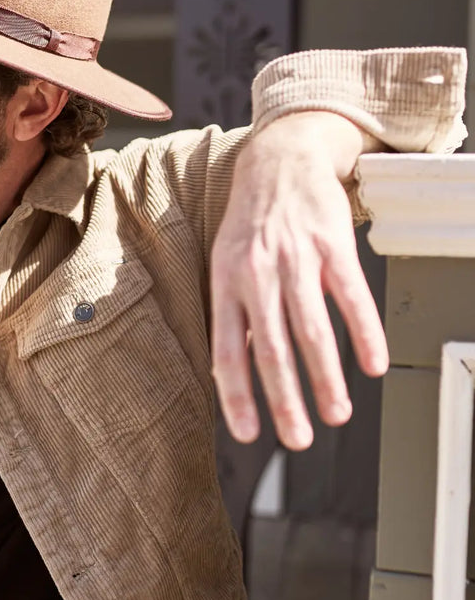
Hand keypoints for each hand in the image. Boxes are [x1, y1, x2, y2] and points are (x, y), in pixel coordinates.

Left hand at [209, 113, 389, 449]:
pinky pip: (351, 297)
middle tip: (298, 438)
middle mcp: (257, 275)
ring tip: (336, 413)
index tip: (250, 433)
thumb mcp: (225, 265)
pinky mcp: (332, 246)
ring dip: (325, 378)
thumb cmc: (249, 222)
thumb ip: (235, 315)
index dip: (238, 396)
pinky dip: (364, 334)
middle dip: (285, 400)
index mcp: (226, 284)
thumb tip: (238, 371)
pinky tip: (372, 365)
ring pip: (311, 330)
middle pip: (272, 350)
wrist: (278, 161)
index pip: (228, 351)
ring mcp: (296, 260)